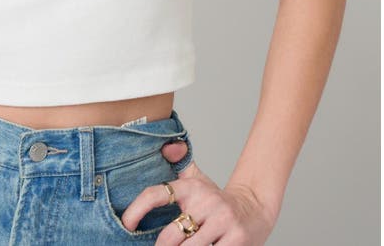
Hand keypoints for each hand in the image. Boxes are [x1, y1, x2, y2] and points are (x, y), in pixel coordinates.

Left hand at [117, 142, 275, 243]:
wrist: (256, 208)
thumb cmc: (218, 200)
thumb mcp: (197, 180)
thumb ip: (180, 164)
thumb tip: (167, 147)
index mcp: (191, 187)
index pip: (156, 194)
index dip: (137, 209)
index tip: (127, 224)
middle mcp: (205, 201)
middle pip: (170, 235)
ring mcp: (222, 220)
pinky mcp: (236, 239)